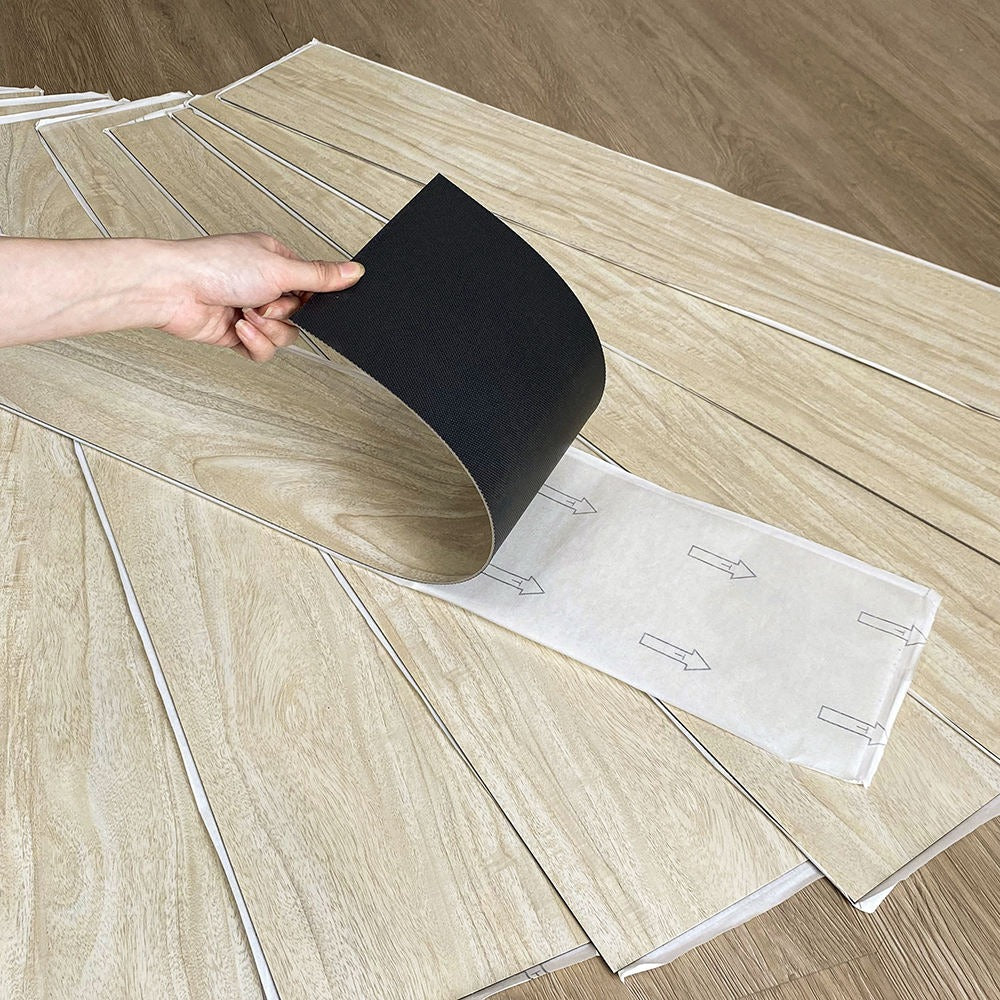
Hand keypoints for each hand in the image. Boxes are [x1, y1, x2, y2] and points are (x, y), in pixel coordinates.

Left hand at [155, 232, 363, 360]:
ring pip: (283, 336)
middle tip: (266, 304)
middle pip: (299, 316)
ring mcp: (250, 311)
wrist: (173, 290)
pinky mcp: (237, 334)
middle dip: (283, 315)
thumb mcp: (279, 268)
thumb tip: (354, 271)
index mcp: (275, 261)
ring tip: (247, 315)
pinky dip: (255, 343)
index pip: (311, 287)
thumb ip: (320, 276)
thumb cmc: (213, 266)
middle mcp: (263, 285)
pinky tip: (240, 329)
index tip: (301, 298)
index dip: (309, 299)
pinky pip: (263, 351)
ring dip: (268, 330)